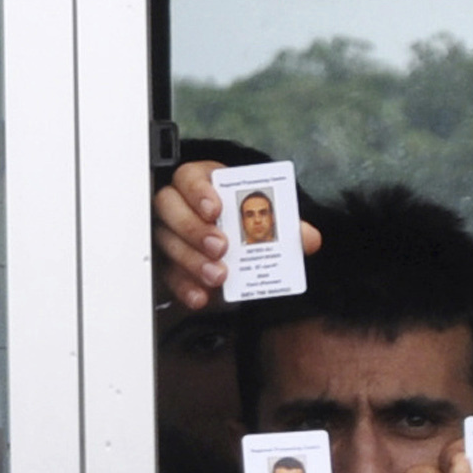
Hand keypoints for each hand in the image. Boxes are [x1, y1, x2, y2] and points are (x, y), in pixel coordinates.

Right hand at [155, 162, 322, 314]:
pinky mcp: (168, 263)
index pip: (188, 177)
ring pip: (165, 241)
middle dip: (193, 228)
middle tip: (219, 247)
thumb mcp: (269, 219)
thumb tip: (307, 238)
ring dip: (191, 260)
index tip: (215, 209)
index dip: (197, 191)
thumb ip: (288, 225)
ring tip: (218, 275)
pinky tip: (201, 296)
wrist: (241, 251)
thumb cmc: (248, 224)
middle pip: (169, 207)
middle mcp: (180, 204)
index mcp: (204, 183)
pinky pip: (167, 274)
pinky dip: (184, 287)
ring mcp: (170, 234)